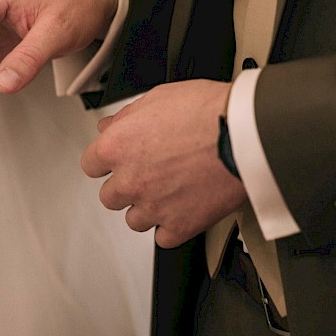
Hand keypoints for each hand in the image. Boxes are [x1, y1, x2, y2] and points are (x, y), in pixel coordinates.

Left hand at [81, 80, 246, 247]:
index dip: (105, 163)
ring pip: (134, 220)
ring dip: (146, 208)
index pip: (90, 166)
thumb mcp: (157, 98)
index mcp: (116, 147)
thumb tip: (109, 126)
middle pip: (109, 196)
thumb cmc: (207, 112)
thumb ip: (126, 117)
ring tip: (169, 192)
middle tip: (148, 174)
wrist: (245, 134)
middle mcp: (129, 180)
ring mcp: (153, 206)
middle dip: (126, 186)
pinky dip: (172, 227)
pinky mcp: (180, 226)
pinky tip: (183, 209)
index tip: (117, 162)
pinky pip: (163, 238)